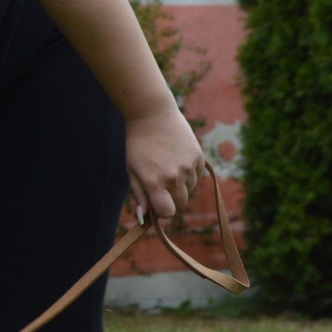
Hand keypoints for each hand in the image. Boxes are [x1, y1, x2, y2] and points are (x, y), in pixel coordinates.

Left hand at [125, 102, 205, 228]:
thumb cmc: (138, 144)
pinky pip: (197, 176)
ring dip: (181, 185)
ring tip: (168, 166)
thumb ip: (140, 194)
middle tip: (161, 185)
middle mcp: (173, 177)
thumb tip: (145, 217)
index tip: (156, 202)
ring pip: (189, 190)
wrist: (152, 115)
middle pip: (180, 204)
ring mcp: (188, 167)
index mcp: (154, 182)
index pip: (167, 213)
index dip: (162, 211)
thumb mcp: (132, 170)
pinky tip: (177, 158)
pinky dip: (189, 173)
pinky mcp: (199, 157)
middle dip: (171, 200)